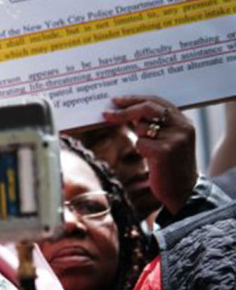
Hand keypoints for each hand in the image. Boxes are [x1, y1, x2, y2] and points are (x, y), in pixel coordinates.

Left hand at [102, 94, 197, 213]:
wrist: (183, 190)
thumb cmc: (170, 164)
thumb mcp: (167, 139)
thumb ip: (155, 123)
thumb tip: (124, 109)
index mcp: (183, 121)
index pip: (156, 101)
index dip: (134, 99)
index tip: (116, 100)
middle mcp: (182, 126)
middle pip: (146, 109)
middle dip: (124, 110)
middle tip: (106, 114)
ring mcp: (175, 138)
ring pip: (141, 127)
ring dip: (140, 138)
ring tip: (153, 151)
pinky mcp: (165, 151)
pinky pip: (140, 143)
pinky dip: (141, 151)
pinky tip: (153, 160)